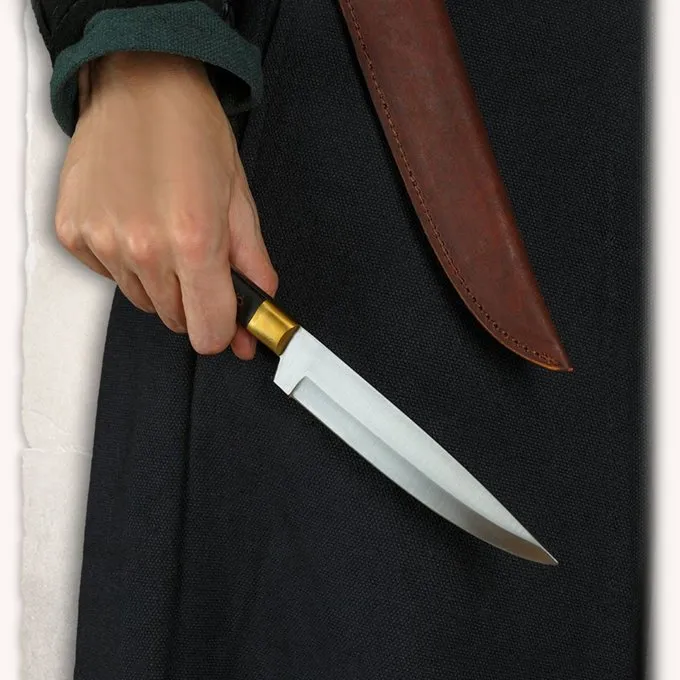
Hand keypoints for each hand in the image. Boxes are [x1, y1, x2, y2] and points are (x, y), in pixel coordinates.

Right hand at [55, 51, 276, 357]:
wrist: (140, 84)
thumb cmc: (193, 134)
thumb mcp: (240, 202)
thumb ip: (252, 269)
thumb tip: (252, 322)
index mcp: (194, 242)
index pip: (206, 332)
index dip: (221, 331)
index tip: (225, 320)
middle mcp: (143, 248)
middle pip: (175, 319)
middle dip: (194, 300)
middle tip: (198, 256)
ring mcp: (103, 241)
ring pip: (142, 300)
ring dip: (160, 280)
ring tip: (164, 229)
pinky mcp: (74, 232)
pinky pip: (109, 274)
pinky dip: (126, 260)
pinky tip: (134, 221)